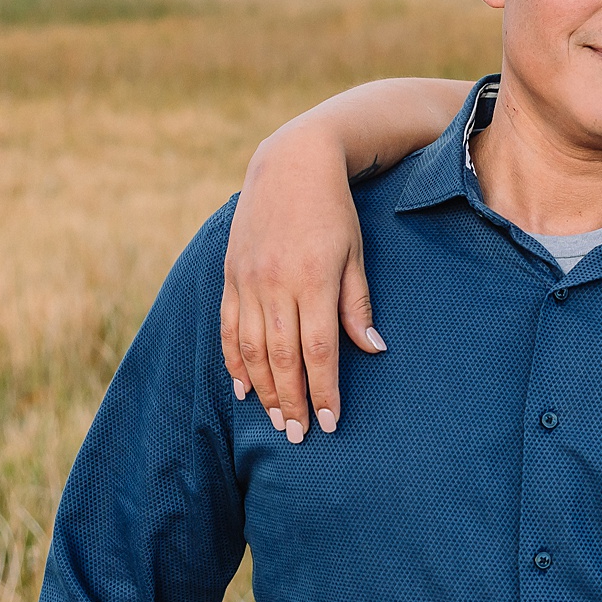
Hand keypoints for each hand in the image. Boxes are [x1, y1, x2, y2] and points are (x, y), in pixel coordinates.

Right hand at [219, 123, 383, 442]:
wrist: (290, 165)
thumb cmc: (334, 211)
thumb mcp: (356, 253)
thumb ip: (358, 304)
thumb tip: (373, 350)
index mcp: (314, 279)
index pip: (318, 350)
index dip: (324, 390)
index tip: (330, 423)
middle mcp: (275, 283)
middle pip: (283, 357)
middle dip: (291, 401)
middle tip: (299, 437)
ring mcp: (248, 280)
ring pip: (251, 348)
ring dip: (264, 389)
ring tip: (275, 419)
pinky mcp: (230, 275)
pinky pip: (229, 328)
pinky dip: (234, 361)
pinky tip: (242, 387)